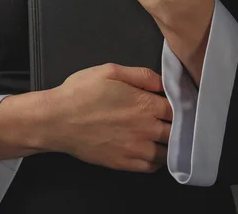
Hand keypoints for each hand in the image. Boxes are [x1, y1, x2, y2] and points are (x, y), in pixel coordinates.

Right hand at [46, 63, 173, 172]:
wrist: (57, 120)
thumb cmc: (80, 93)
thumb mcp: (110, 71)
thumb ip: (141, 75)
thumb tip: (161, 82)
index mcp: (144, 103)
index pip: (178, 108)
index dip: (180, 106)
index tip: (176, 104)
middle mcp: (145, 128)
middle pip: (176, 130)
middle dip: (176, 125)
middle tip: (170, 120)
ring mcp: (135, 148)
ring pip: (167, 151)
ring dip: (168, 144)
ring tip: (162, 137)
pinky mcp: (124, 162)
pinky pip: (151, 166)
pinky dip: (156, 160)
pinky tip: (150, 150)